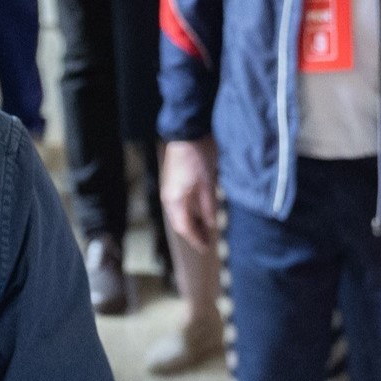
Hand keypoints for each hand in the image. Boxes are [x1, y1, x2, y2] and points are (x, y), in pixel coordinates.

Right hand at [161, 137, 219, 252]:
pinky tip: (201, 212)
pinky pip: (181, 204)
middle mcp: (170, 197)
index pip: (185, 227)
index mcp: (176, 200)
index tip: (207, 248)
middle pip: (180, 223)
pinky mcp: (174, 182)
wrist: (187, 132)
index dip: (196, 239)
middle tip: (207, 242)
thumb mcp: (208, 183)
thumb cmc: (198, 156)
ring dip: (192, 223)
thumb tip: (211, 224)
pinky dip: (190, 212)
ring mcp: (170, 189)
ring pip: (180, 214)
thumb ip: (209, 206)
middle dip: (193, 234)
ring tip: (206, 230)